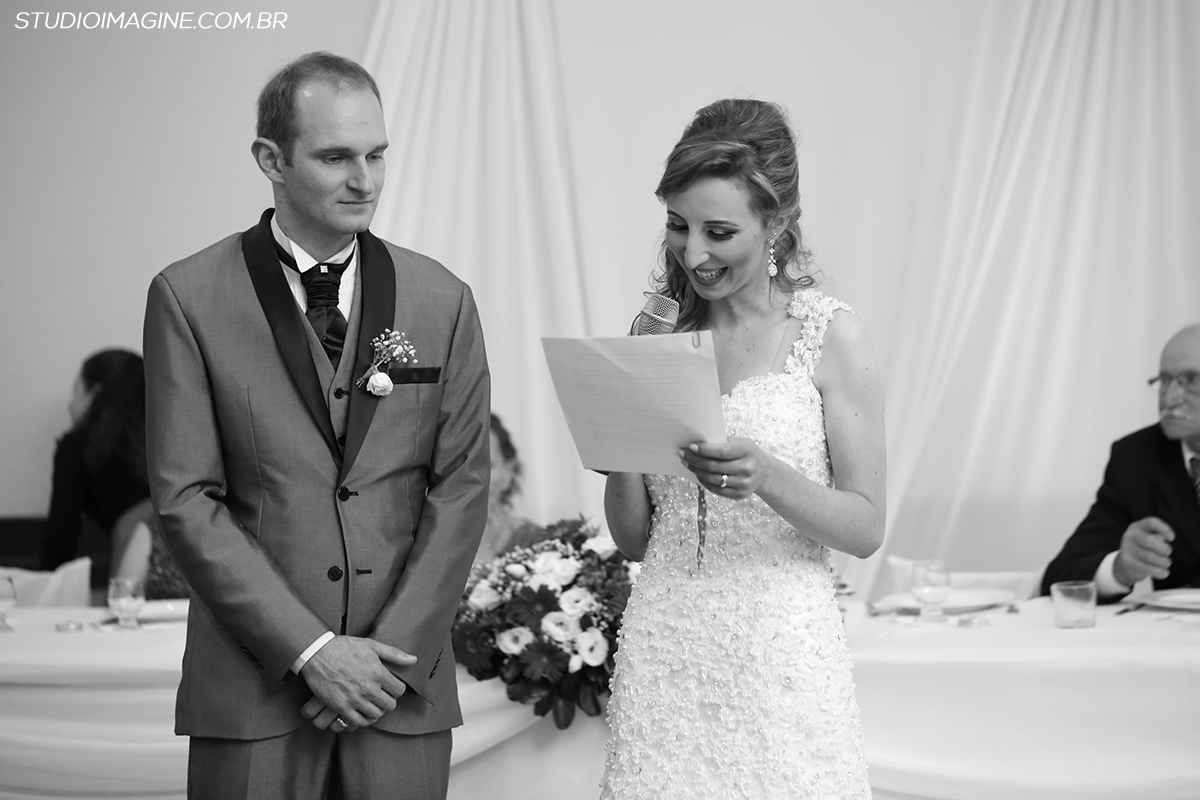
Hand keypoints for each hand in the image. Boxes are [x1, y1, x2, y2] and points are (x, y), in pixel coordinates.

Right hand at [299, 636, 415, 731]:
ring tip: (372, 704)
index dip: (397, 689)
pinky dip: (363, 720)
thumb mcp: (371, 645)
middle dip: (388, 701)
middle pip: (390, 705)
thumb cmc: (344, 647)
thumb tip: (413, 660)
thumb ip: (394, 654)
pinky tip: (362, 713)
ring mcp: (355, 699)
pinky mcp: (341, 707)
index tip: (391, 687)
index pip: (399, 690)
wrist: (317, 653)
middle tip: (382, 696)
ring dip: (376, 710)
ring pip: (376, 715)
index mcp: (378, 673)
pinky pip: (359, 722)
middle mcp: (369, 688)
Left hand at [679, 438, 775, 499]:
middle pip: (714, 466)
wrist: (765, 472)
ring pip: (713, 479)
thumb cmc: (747, 453)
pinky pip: (716, 489)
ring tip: (687, 463)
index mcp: (748, 450)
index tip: (690, 446)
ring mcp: (744, 484)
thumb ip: (723, 444)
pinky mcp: (740, 495)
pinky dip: (704, 481)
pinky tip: (698, 474)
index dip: (704, 450)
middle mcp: (748, 468)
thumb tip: (697, 445)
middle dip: (695, 460)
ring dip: (697, 471)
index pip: (722, 451)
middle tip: (682, 454)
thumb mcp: (741, 443)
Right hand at [1113, 517, 1174, 585]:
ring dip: (1163, 561)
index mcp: (1138, 526)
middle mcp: (1130, 535)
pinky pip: (1145, 567)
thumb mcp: (1150, 537)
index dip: (1164, 529)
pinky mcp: (1127, 561)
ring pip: (1149, 556)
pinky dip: (1159, 571)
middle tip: (1168, 552)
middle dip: (1163, 548)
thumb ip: (1159, 535)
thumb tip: (1166, 537)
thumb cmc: (1145, 547)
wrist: (1127, 562)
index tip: (1171, 538)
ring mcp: (1127, 548)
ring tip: (1166, 563)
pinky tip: (1165, 573)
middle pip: (1149, 540)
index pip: (1151, 523)